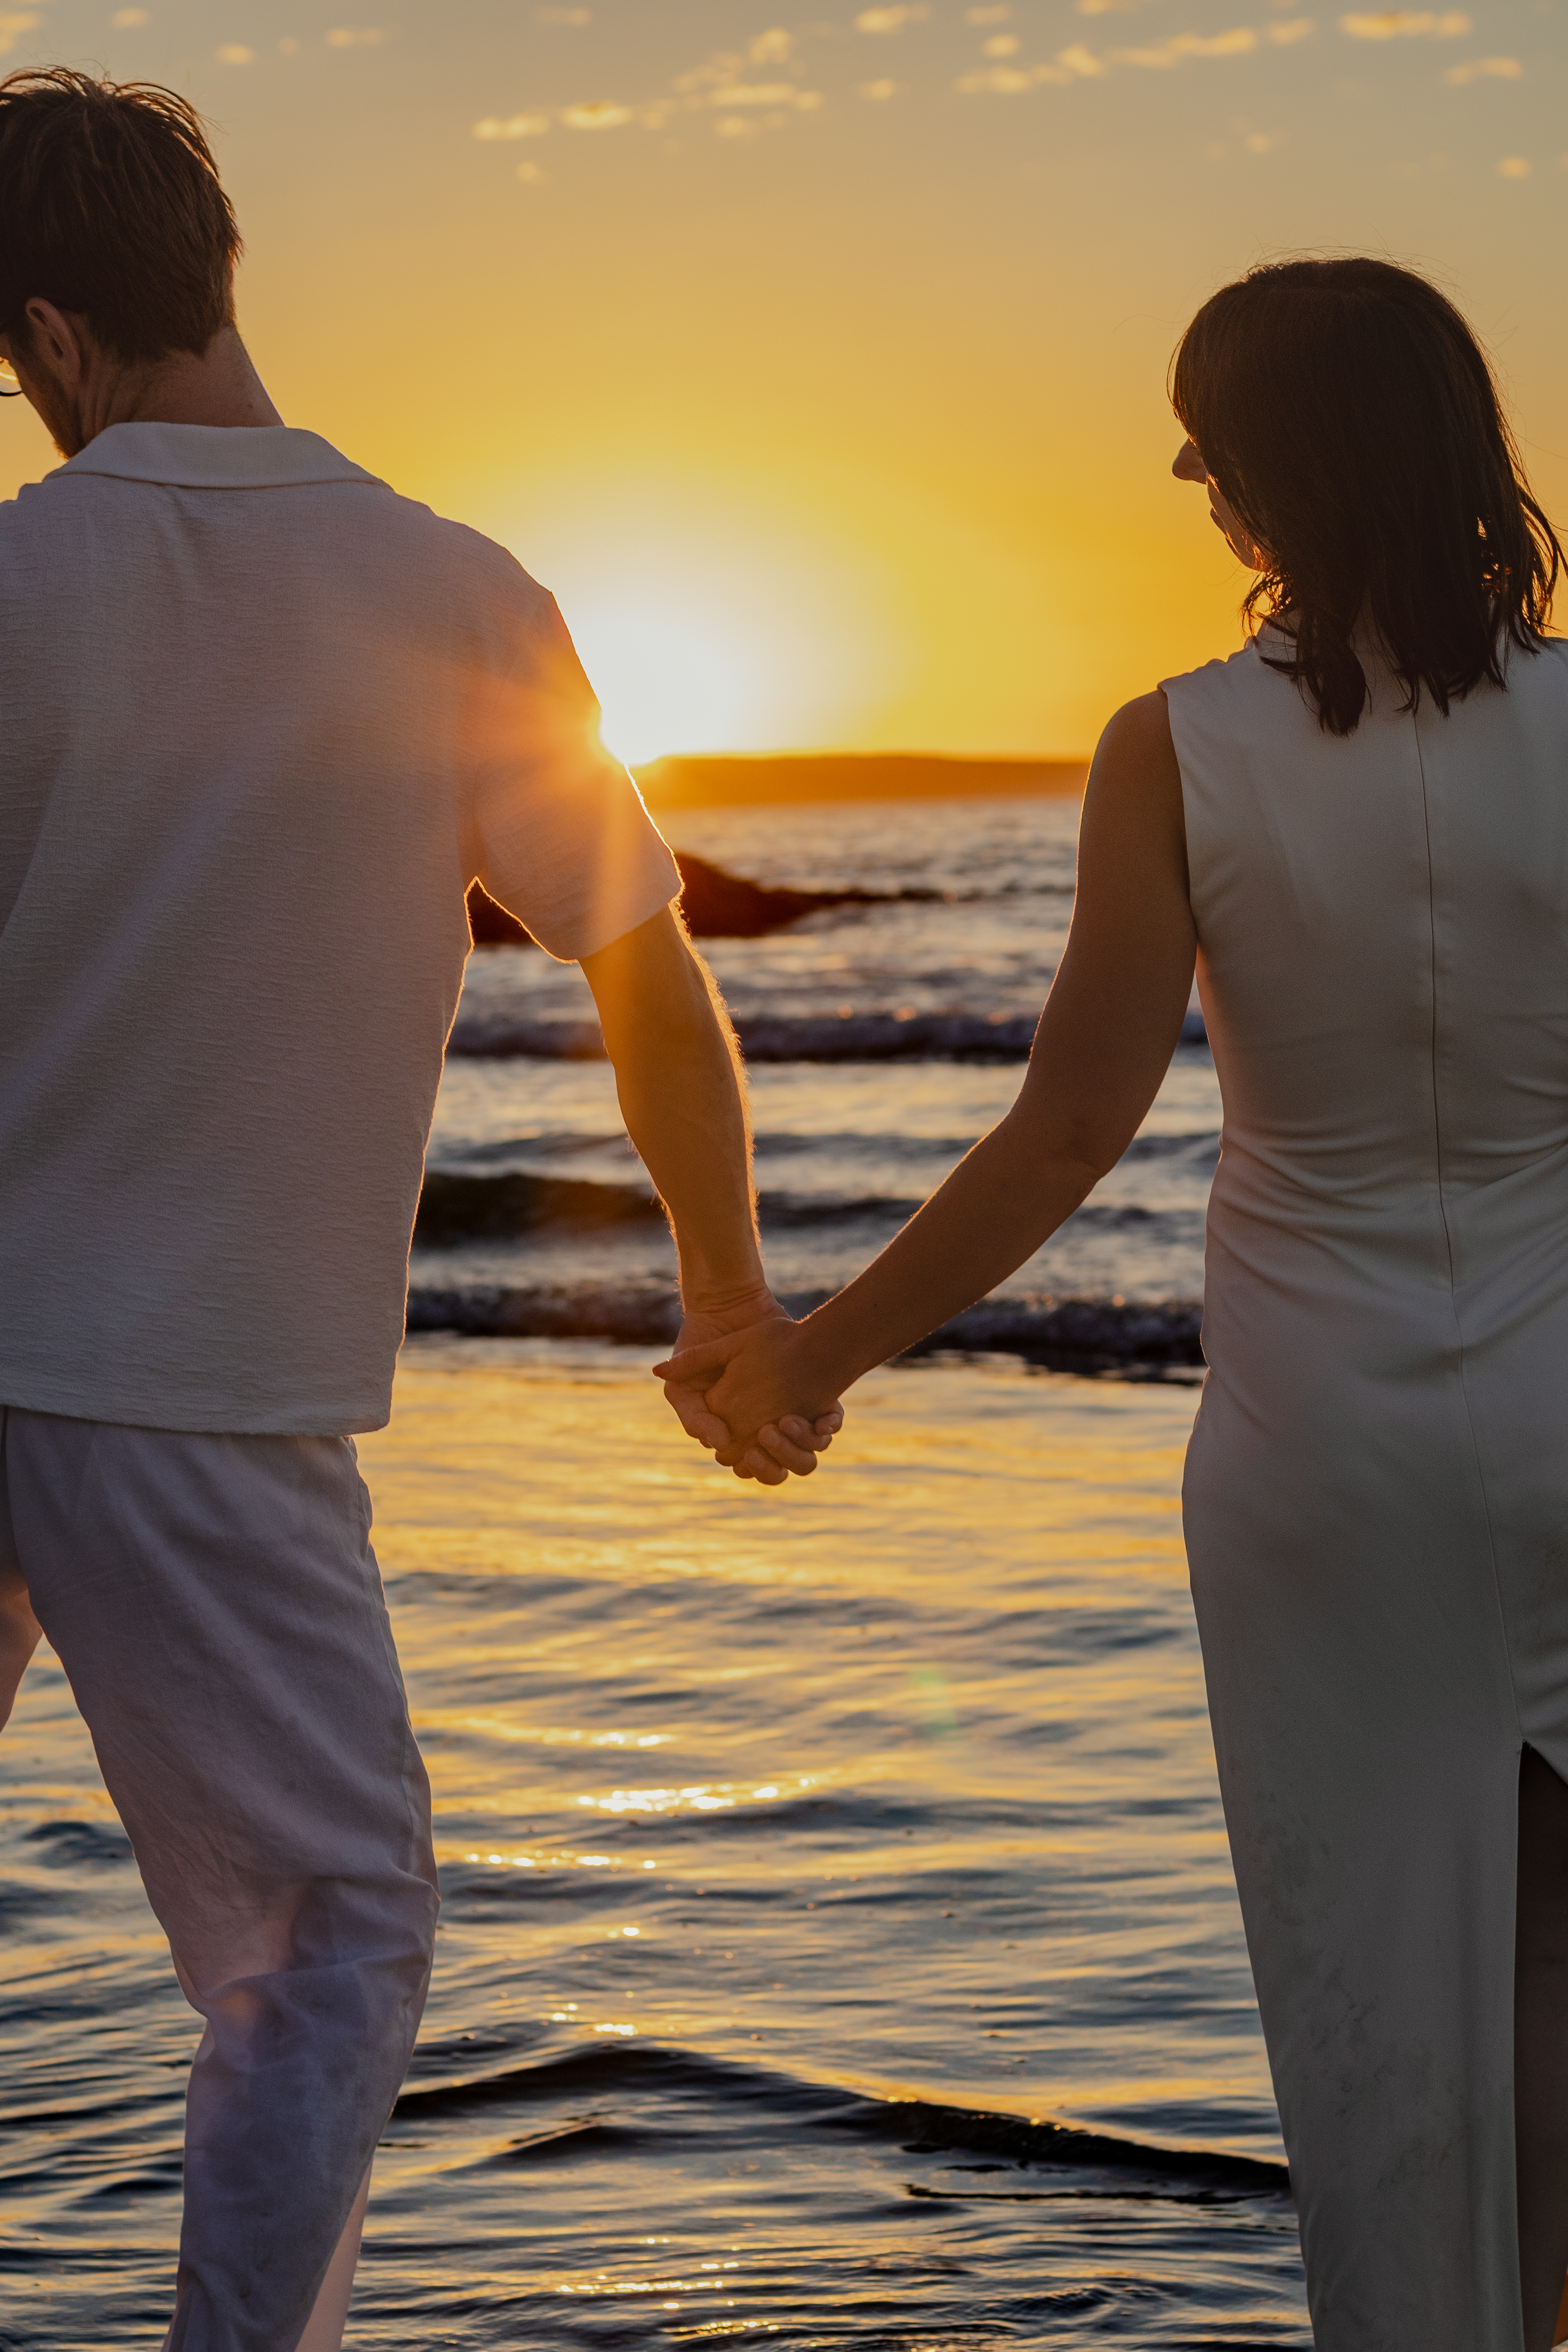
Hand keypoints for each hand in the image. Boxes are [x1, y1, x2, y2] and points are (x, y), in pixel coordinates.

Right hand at [659, 1290, 842, 1484]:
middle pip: (778, 1470)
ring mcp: (791, 1416)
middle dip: (777, 1463)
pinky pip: (827, 1426)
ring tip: (788, 1421)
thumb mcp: (687, 1384)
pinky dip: (827, 1425)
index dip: (752, 1465)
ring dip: (801, 1449)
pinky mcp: (813, 1399)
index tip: (750, 1451)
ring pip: (805, 1457)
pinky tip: (824, 1417)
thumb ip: (693, 1416)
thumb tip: (717, 1444)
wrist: (733, 1309)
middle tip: (769, 1435)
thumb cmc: (709, 1347)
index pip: (747, 1467)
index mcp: (735, 1432)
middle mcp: (765, 1429)